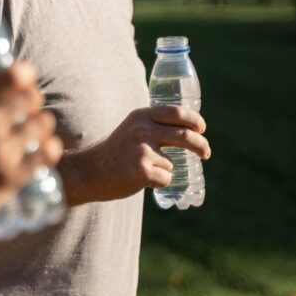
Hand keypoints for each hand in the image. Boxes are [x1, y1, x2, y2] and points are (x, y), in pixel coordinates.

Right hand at [0, 61, 62, 248]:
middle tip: (29, 106)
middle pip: (29, 98)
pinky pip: (46, 154)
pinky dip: (49, 149)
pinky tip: (47, 149)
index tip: (25, 77)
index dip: (23, 74)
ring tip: (38, 129)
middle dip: (32, 99)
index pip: (11, 77)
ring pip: (42, 124)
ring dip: (42, 124)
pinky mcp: (11, 179)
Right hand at [61, 104, 209, 204]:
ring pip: (171, 163)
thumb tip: (188, 131)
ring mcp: (142, 150)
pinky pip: (166, 179)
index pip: (176, 112)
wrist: (89, 172)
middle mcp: (142, 129)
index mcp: (140, 116)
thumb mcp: (131, 128)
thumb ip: (152, 125)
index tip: (202, 129)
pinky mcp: (142, 171)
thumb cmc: (114, 153)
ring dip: (163, 170)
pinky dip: (159, 183)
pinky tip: (139, 180)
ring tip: (141, 170)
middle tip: (206, 153)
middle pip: (185, 135)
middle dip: (201, 145)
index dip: (194, 120)